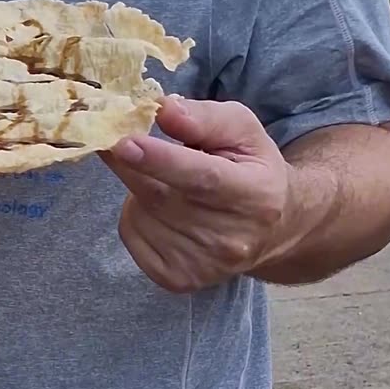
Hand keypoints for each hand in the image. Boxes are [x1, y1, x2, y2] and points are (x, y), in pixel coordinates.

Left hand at [102, 96, 304, 292]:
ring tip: (170, 186)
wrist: (270, 229)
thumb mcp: (242, 131)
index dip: (160, 160)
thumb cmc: (250, 169)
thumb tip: (163, 109)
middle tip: (119, 139)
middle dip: (131, 163)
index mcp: (253, 195)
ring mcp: (201, 264)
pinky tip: (164, 211)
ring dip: (139, 190)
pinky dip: (136, 215)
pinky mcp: (176, 279)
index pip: (201, 178)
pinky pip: (131, 234)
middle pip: (159, 195)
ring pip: (139, 213)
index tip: (123, 143)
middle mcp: (229, 239)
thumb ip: (204, 117)